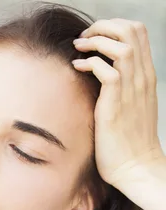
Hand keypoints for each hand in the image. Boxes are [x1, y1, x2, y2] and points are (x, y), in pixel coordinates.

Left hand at [72, 18, 164, 194]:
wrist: (135, 169)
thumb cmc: (127, 144)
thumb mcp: (129, 109)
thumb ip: (121, 89)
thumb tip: (100, 77)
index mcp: (146, 76)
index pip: (138, 33)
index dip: (114, 26)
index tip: (94, 38)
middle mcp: (142, 78)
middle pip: (131, 30)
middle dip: (104, 26)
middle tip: (83, 38)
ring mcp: (132, 89)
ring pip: (121, 44)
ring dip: (96, 40)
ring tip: (79, 49)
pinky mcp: (117, 103)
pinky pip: (107, 69)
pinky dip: (89, 62)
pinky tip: (77, 68)